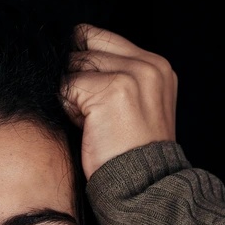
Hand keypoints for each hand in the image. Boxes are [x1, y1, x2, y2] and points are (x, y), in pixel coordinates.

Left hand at [63, 25, 176, 179]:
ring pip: (74, 65)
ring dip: (72, 94)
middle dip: (76, 76)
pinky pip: (68, 86)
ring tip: (90, 122)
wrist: (143, 187)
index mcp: (156, 66)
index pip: (101, 37)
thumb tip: (70, 60)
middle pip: (85, 46)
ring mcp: (132, 75)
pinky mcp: (112, 90)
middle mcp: (148, 64)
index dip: (82, 60)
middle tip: (88, 112)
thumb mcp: (135, 107)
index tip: (82, 89)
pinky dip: (68, 108)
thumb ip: (115, 78)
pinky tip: (86, 128)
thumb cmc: (131, 154)